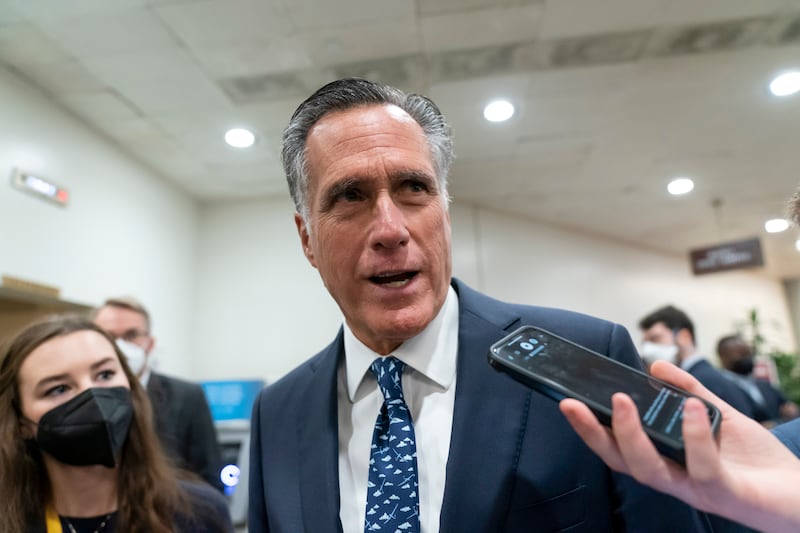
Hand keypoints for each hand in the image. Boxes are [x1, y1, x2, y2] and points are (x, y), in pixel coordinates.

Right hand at [559, 360, 799, 532]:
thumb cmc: (757, 461)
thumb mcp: (718, 416)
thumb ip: (687, 392)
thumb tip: (656, 364)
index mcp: (668, 460)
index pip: (619, 448)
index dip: (591, 429)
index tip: (568, 402)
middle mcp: (675, 478)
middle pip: (622, 462)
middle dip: (595, 434)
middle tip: (575, 404)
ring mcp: (698, 489)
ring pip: (651, 472)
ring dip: (632, 435)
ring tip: (624, 400)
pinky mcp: (727, 494)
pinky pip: (703, 468)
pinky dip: (693, 436)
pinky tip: (690, 409)